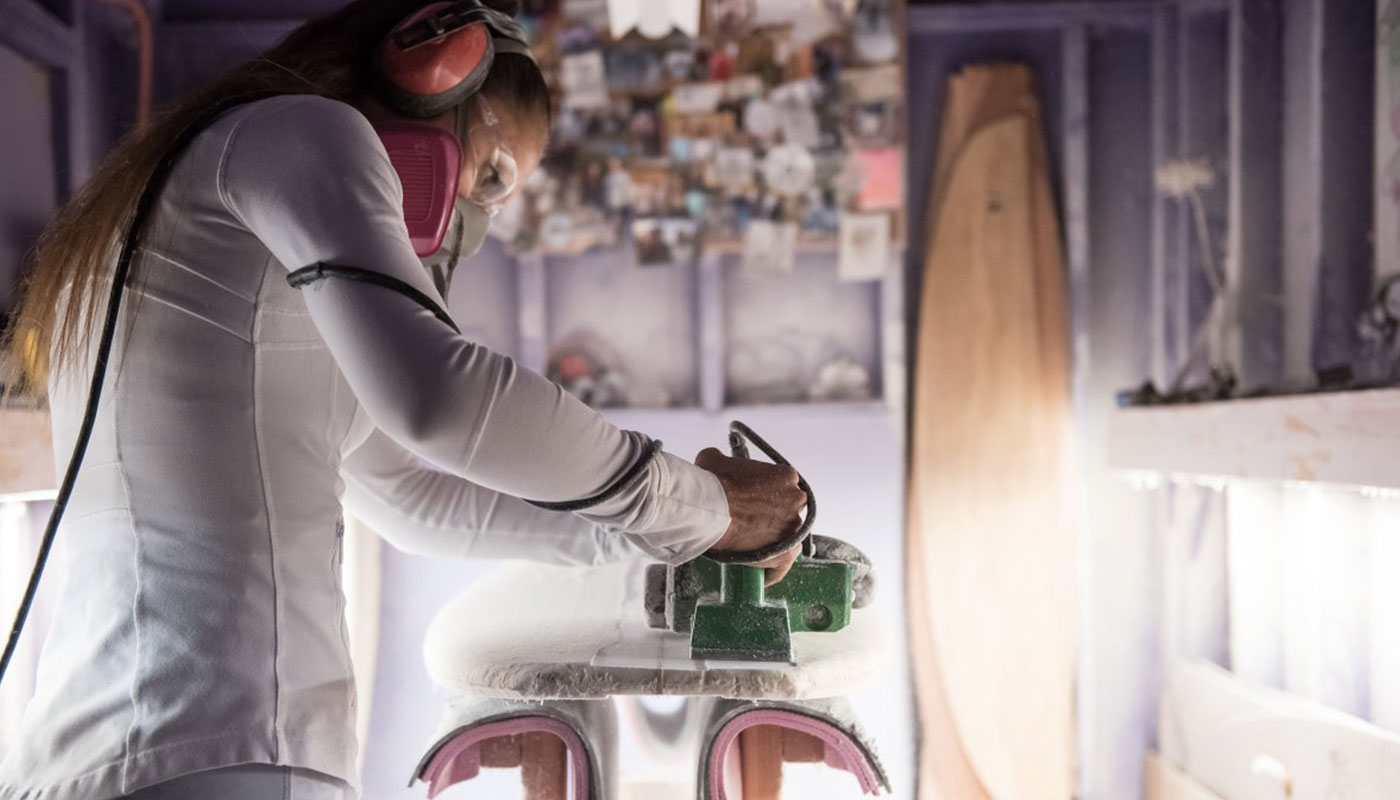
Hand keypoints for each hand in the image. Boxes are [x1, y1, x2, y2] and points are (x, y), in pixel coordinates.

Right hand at [695, 447, 807, 584]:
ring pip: (785, 538)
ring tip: (749, 547)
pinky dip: (770, 572)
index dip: (766, 495)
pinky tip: (758, 575)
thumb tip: (714, 460)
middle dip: (771, 516)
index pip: (781, 487)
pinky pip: (780, 567)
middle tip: (749, 522)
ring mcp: (793, 528)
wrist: (709, 508)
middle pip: (786, 511)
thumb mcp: (713, 458)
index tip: (753, 501)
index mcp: (786, 475)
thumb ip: (721, 459)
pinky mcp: (785, 554)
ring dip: (771, 542)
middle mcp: (796, 500)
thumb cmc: (712, 482)